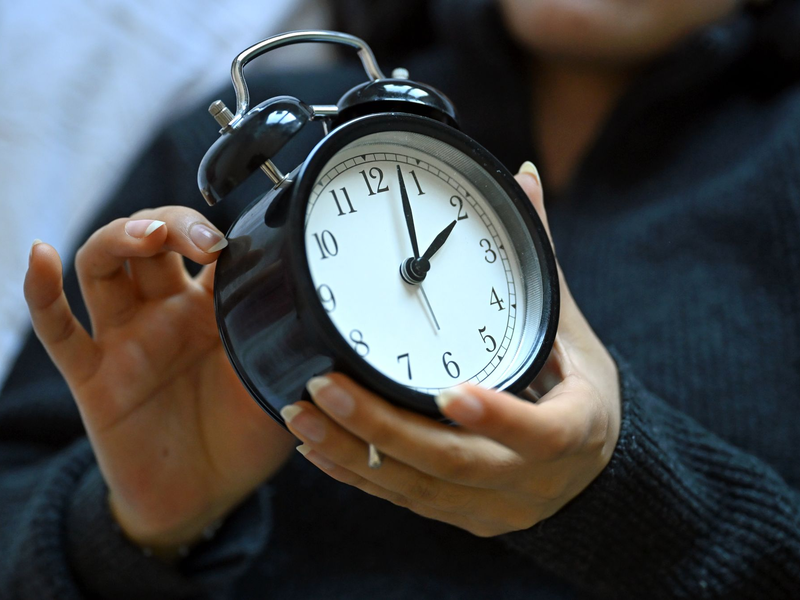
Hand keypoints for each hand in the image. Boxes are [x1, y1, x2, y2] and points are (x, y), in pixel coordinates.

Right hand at [24, 207, 294, 556]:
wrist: (205, 497)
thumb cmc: (244, 438)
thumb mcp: (279, 386)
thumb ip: (293, 349)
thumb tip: (328, 317)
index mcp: (213, 310)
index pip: (208, 248)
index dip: (221, 233)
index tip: (249, 238)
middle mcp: (166, 313)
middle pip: (152, 240)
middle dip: (174, 223)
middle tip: (205, 241)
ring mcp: (127, 339)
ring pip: (103, 265)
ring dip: (121, 237)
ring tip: (148, 235)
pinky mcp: (93, 375)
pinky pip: (59, 329)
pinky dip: (42, 293)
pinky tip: (40, 256)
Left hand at [281, 163, 620, 536]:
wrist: (590, 473)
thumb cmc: (581, 396)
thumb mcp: (573, 334)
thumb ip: (540, 262)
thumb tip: (523, 179)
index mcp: (573, 431)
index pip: (540, 432)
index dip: (497, 417)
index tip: (451, 393)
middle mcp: (528, 479)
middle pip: (454, 464)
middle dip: (385, 429)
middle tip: (326, 386)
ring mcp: (489, 505)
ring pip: (416, 488)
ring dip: (353, 451)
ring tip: (301, 413)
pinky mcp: (457, 514)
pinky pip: (401, 499)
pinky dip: (357, 474)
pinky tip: (316, 447)